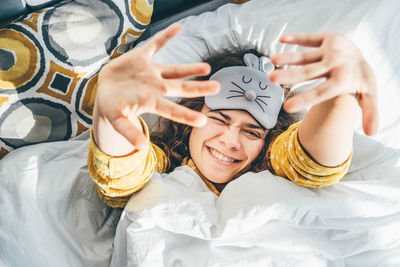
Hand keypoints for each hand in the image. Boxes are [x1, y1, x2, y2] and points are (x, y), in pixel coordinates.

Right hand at [95, 24, 219, 149]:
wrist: (105, 89)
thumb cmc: (112, 107)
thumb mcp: (117, 121)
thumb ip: (128, 132)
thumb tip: (140, 148)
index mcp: (151, 102)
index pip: (172, 110)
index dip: (186, 115)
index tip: (203, 121)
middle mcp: (156, 87)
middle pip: (182, 88)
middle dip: (199, 88)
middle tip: (218, 88)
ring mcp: (151, 72)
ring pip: (175, 69)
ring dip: (190, 67)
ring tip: (207, 68)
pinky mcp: (142, 57)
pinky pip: (156, 44)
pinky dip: (166, 36)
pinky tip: (179, 27)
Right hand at [270, 32, 377, 135]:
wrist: (363, 58)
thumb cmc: (360, 81)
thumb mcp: (369, 96)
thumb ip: (371, 113)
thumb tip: (371, 133)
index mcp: (343, 80)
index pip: (321, 92)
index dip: (304, 99)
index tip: (287, 108)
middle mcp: (335, 64)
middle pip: (309, 72)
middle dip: (290, 75)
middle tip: (272, 78)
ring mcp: (331, 50)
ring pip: (306, 55)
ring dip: (289, 57)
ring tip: (273, 60)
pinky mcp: (328, 38)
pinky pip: (310, 38)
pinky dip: (296, 37)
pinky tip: (282, 38)